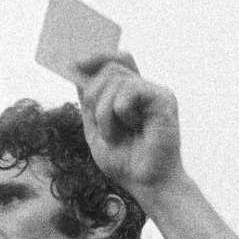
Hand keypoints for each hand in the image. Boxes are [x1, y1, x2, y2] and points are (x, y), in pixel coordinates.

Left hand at [75, 52, 183, 194]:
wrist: (146, 183)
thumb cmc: (125, 160)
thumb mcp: (95, 128)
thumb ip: (88, 101)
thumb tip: (77, 71)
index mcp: (130, 94)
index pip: (116, 60)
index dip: (97, 56)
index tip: (75, 62)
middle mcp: (144, 89)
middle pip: (109, 68)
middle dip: (93, 96)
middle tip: (101, 126)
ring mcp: (155, 91)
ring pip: (114, 80)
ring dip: (104, 113)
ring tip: (116, 135)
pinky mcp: (163, 98)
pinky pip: (128, 91)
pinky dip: (118, 113)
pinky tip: (131, 129)